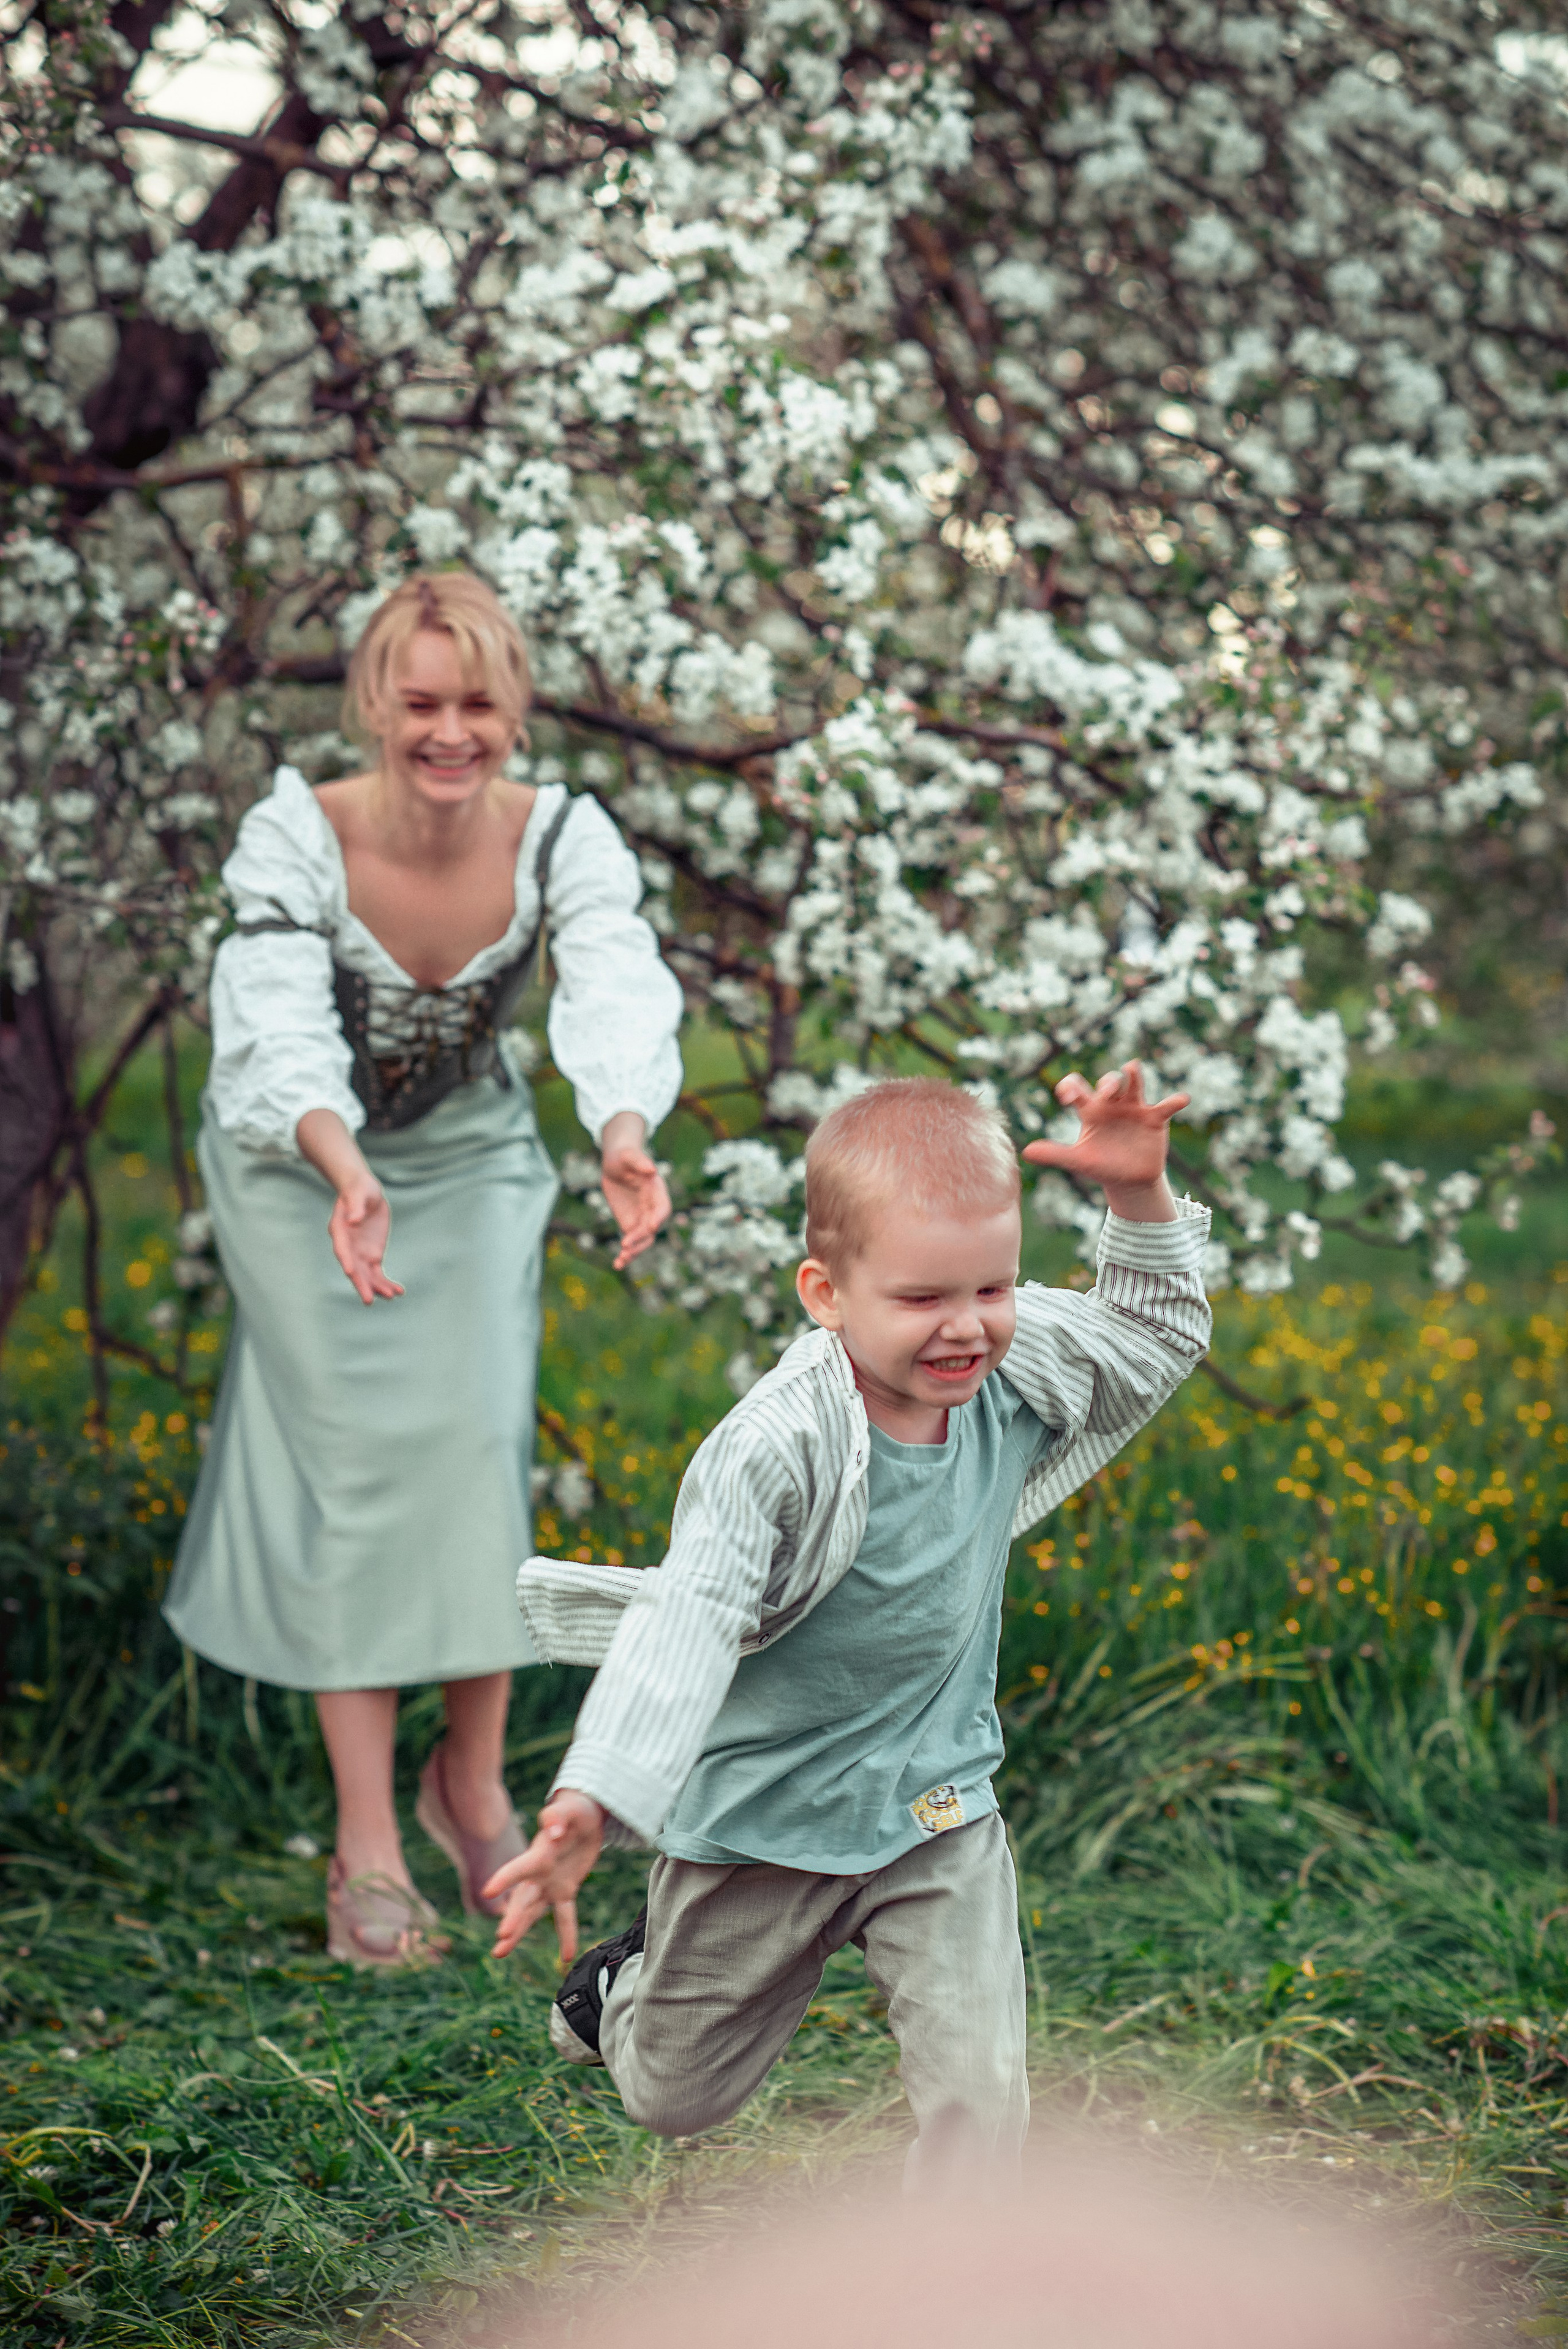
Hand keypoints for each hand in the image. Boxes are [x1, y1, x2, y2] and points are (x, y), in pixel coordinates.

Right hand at [327, 1172, 403, 1304]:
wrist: (365, 1192)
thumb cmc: (359, 1189)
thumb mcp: (359, 1192)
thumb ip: (355, 1206)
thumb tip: (353, 1219)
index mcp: (340, 1230)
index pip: (342, 1249)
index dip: (346, 1260)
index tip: (350, 1272)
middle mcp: (348, 1246)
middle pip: (353, 1268)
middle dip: (361, 1284)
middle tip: (369, 1300)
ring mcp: (360, 1253)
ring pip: (367, 1275)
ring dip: (377, 1287)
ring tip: (392, 1296)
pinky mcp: (372, 1255)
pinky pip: (378, 1273)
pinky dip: (386, 1283)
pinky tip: (398, 1291)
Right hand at [486, 1789, 604, 1961]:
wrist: (583, 1819)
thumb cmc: (573, 1811)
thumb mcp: (569, 1809)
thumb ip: (558, 1817)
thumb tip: (553, 1827)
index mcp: (539, 1853)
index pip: (520, 1867)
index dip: (505, 1878)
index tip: (487, 1892)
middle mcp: (539, 1873)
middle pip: (523, 1898)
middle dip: (512, 1917)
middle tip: (501, 1937)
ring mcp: (550, 1884)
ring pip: (532, 1912)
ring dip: (519, 1931)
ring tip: (499, 1952)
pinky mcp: (565, 1890)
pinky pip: (564, 1916)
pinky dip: (566, 1935)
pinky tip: (565, 1956)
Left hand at [599, 1112, 671, 1270]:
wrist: (616, 1163)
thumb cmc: (624, 1155)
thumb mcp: (628, 1154)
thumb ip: (639, 1161)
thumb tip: (651, 1169)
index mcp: (656, 1191)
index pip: (662, 1208)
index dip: (659, 1217)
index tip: (651, 1226)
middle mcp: (652, 1207)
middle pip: (651, 1228)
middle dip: (641, 1238)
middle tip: (626, 1245)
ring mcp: (641, 1218)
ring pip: (643, 1240)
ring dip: (634, 1251)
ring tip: (621, 1260)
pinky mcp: (630, 1224)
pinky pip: (631, 1242)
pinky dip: (626, 1254)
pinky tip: (617, 1264)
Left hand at [1023, 1060, 1188, 1222]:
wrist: (1129, 1180)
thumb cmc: (1101, 1166)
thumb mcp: (1078, 1161)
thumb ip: (1055, 1154)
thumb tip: (1026, 1152)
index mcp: (1090, 1110)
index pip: (1077, 1089)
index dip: (1070, 1087)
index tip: (1066, 1097)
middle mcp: (1112, 1104)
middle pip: (1108, 1083)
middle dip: (1108, 1083)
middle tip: (1108, 1090)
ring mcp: (1134, 1108)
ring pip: (1134, 1085)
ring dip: (1133, 1076)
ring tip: (1133, 1067)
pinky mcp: (1155, 1119)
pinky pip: (1165, 1106)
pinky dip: (1174, 1102)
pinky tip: (1181, 1099)